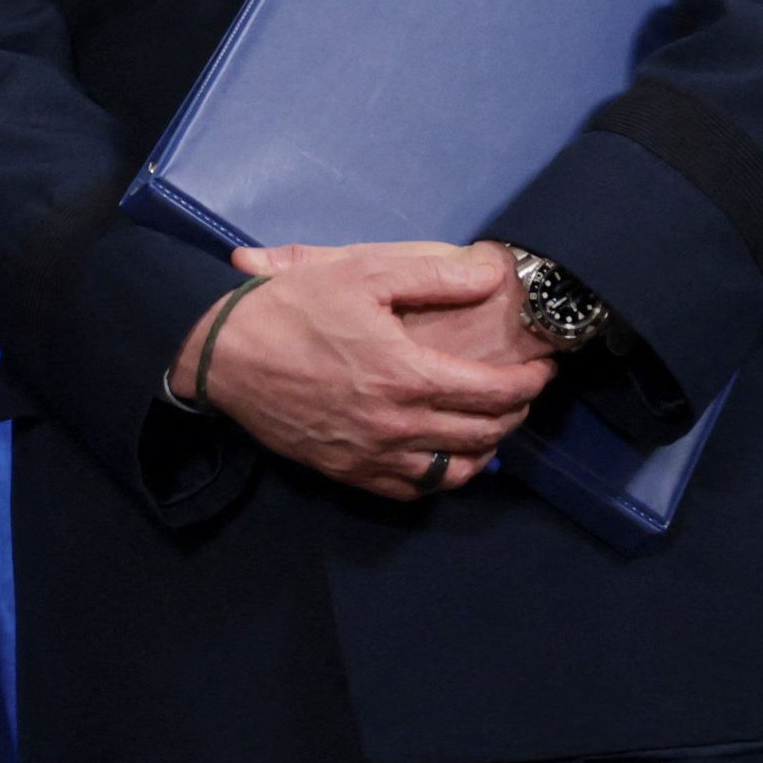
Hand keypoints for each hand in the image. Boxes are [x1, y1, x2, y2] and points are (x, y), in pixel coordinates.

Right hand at [184, 242, 553, 500]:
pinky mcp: (347, 471)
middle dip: (516, 411)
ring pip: (454, 471)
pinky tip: (444, 457)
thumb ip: (432, 275)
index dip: (531, 381)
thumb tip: (493, 274)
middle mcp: (398, 425)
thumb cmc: (289, 309)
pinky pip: (412, 489)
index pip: (496, 391)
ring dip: (487, 450)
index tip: (543, 368)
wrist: (219, 356)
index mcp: (408, 375)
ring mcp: (371, 454)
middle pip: (484, 432)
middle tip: (523, 391)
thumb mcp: (359, 273)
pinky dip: (441, 477)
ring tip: (491, 427)